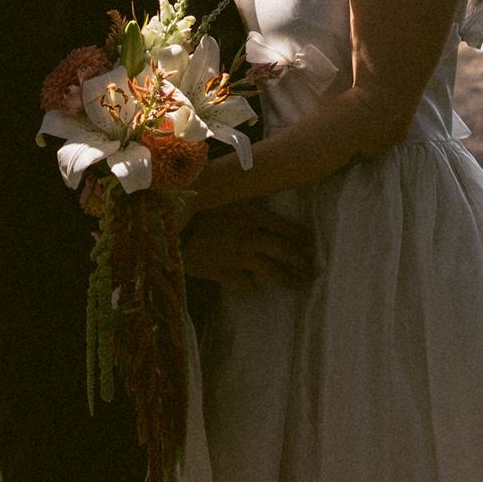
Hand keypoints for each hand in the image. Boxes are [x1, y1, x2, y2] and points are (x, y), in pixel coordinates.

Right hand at [181, 203, 313, 291]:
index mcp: (254, 215)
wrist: (173, 227)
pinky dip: (251, 286)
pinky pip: (245, 283)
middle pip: (285, 251)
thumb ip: (240, 197)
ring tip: (294, 284)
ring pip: (272, 270)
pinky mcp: (227, 273)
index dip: (300, 237)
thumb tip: (254, 194)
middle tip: (309, 270)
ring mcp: (241, 257)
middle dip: (300, 261)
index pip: (286, 228)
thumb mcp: (222, 193)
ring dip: (285, 278)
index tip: (308, 242)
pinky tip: (253, 288)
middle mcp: (253, 236)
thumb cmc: (195, 203)